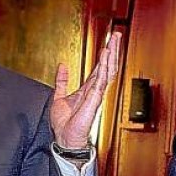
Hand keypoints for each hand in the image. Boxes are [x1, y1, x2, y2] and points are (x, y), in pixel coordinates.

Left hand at [50, 32, 120, 148]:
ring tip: (113, 41)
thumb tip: (62, 66)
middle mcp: (94, 91)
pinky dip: (104, 68)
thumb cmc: (65, 125)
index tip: (108, 42)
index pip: (98, 69)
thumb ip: (62, 81)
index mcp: (87, 90)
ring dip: (110, 55)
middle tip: (116, 36)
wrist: (65, 139)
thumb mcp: (59, 97)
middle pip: (106, 67)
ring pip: (107, 71)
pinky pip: (101, 81)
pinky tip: (106, 57)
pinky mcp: (94, 100)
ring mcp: (96, 95)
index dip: (104, 55)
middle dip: (111, 51)